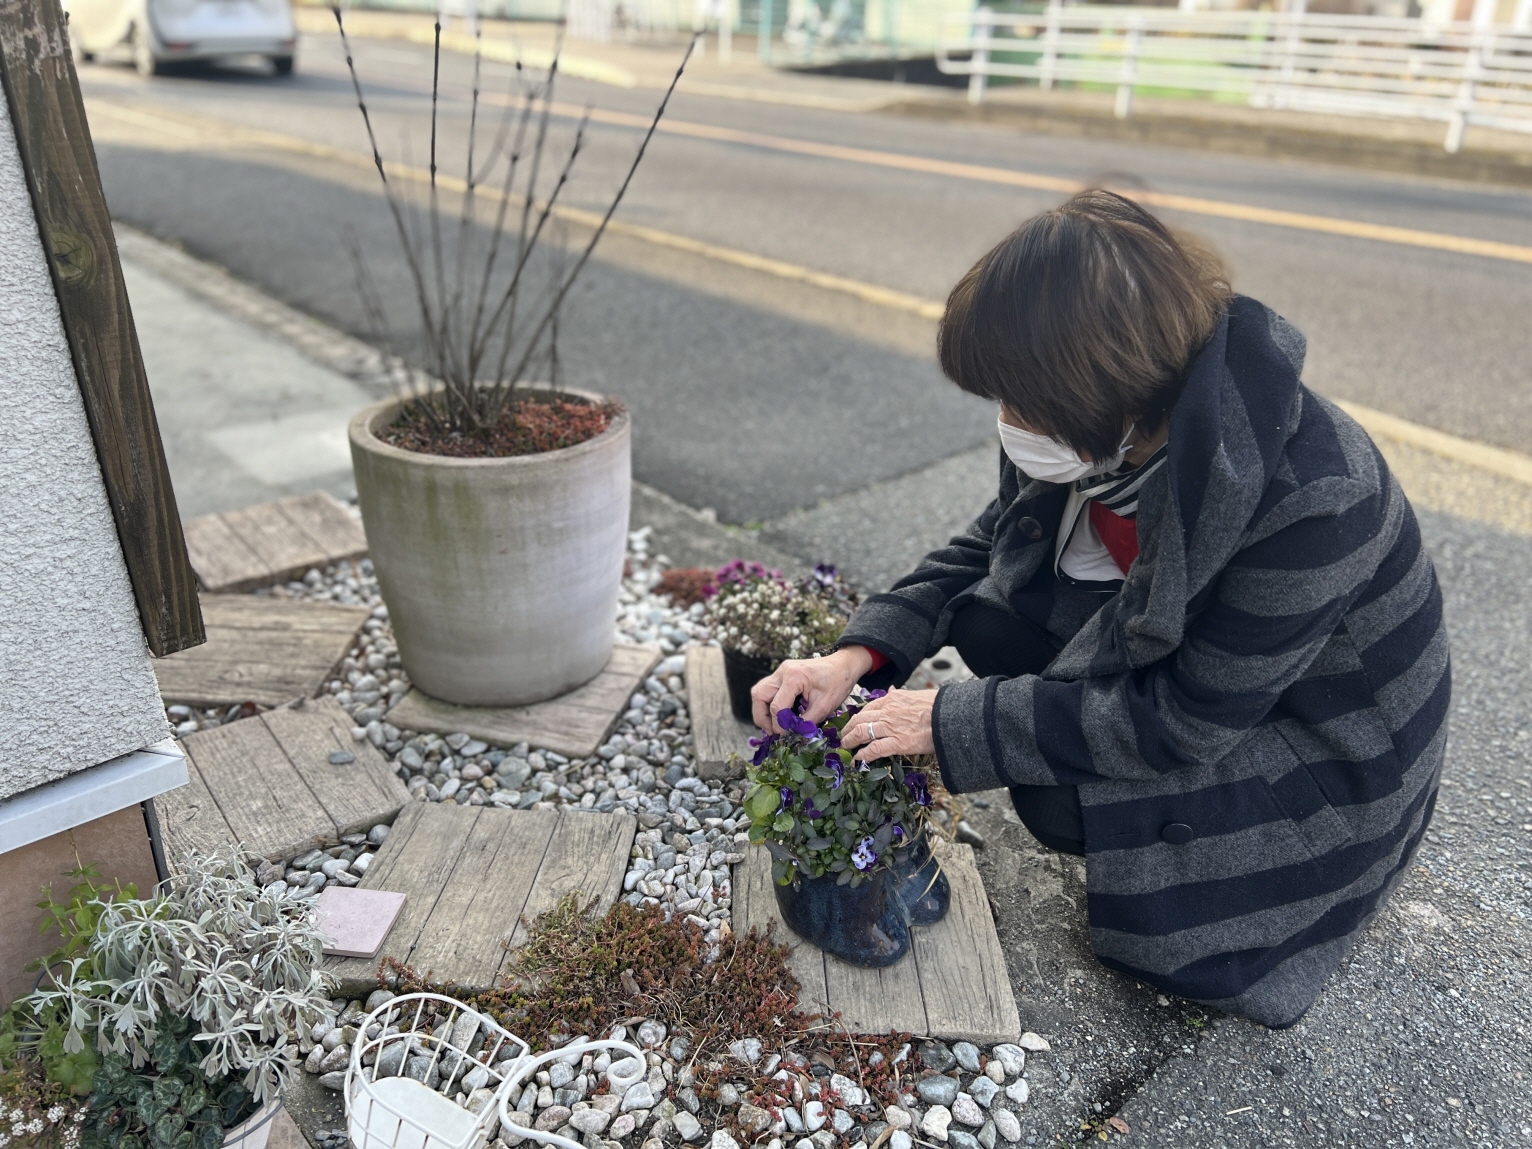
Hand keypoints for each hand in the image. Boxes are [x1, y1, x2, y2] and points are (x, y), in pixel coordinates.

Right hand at [751, 646, 873, 732]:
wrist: (843, 665)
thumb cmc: (837, 683)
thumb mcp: (824, 706)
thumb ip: (805, 722)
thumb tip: (791, 735)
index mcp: (794, 677)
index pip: (776, 706)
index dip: (779, 725)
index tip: (786, 736)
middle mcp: (783, 671)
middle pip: (759, 695)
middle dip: (762, 717)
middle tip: (772, 732)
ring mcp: (781, 671)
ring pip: (760, 691)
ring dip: (763, 710)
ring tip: (774, 725)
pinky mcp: (782, 673)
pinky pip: (768, 689)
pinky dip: (770, 704)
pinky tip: (781, 715)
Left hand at [838, 687, 935, 761]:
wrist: (950, 716)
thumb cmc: (938, 706)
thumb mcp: (917, 695)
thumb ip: (902, 696)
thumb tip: (893, 690)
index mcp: (893, 699)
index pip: (869, 708)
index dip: (859, 717)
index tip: (854, 723)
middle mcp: (888, 711)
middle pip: (860, 719)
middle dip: (849, 728)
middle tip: (844, 736)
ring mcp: (891, 727)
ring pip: (862, 732)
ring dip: (850, 740)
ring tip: (846, 747)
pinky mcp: (898, 743)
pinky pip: (874, 749)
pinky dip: (862, 755)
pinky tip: (857, 759)